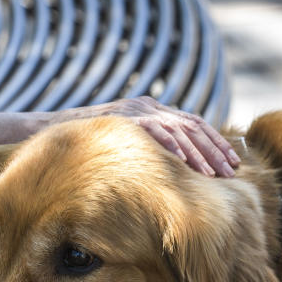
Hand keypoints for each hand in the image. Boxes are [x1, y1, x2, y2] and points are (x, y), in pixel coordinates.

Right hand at [55, 96, 239, 176]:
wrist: (49, 131)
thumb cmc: (86, 147)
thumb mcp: (123, 147)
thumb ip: (145, 151)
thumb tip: (170, 174)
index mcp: (152, 112)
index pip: (192, 124)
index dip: (214, 143)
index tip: (231, 163)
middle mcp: (148, 107)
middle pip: (193, 125)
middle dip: (215, 149)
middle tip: (231, 171)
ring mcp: (137, 111)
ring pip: (179, 129)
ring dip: (200, 152)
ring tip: (215, 173)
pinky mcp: (125, 117)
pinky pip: (154, 131)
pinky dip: (172, 145)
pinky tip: (186, 161)